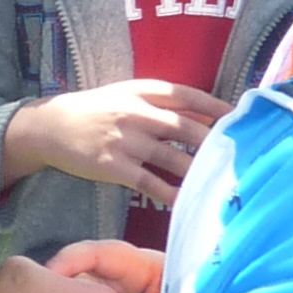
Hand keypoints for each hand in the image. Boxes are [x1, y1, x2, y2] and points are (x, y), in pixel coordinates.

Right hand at [1, 79, 225, 209]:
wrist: (49, 126)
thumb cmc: (95, 110)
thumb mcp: (127, 95)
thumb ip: (164, 103)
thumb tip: (209, 117)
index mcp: (142, 91)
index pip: (188, 96)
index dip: (218, 108)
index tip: (242, 118)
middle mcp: (135, 113)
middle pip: (186, 128)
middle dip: (216, 143)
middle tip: (242, 156)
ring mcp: (125, 141)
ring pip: (172, 158)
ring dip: (199, 171)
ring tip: (223, 182)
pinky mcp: (113, 166)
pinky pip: (150, 182)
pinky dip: (171, 194)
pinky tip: (187, 201)